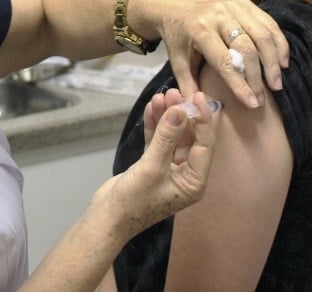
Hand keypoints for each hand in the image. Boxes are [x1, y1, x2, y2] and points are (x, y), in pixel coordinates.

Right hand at [92, 91, 217, 239]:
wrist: (106, 219)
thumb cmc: (133, 201)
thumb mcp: (152, 167)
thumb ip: (167, 137)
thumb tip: (180, 110)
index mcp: (194, 182)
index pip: (205, 145)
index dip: (202, 120)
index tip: (198, 96)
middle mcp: (185, 175)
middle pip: (189, 139)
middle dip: (182, 115)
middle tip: (176, 92)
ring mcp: (168, 169)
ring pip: (172, 137)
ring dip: (168, 117)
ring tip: (162, 96)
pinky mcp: (151, 165)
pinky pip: (157, 141)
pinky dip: (155, 125)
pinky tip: (152, 108)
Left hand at [156, 0, 288, 107]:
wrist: (178, 6)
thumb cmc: (178, 38)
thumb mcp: (177, 62)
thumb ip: (188, 87)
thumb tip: (197, 112)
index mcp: (200, 31)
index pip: (225, 62)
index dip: (241, 84)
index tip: (252, 103)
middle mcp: (219, 16)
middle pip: (247, 49)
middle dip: (258, 77)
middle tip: (264, 97)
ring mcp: (234, 6)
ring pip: (262, 35)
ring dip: (273, 62)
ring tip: (276, 83)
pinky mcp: (245, 3)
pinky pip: (269, 23)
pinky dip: (279, 43)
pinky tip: (283, 62)